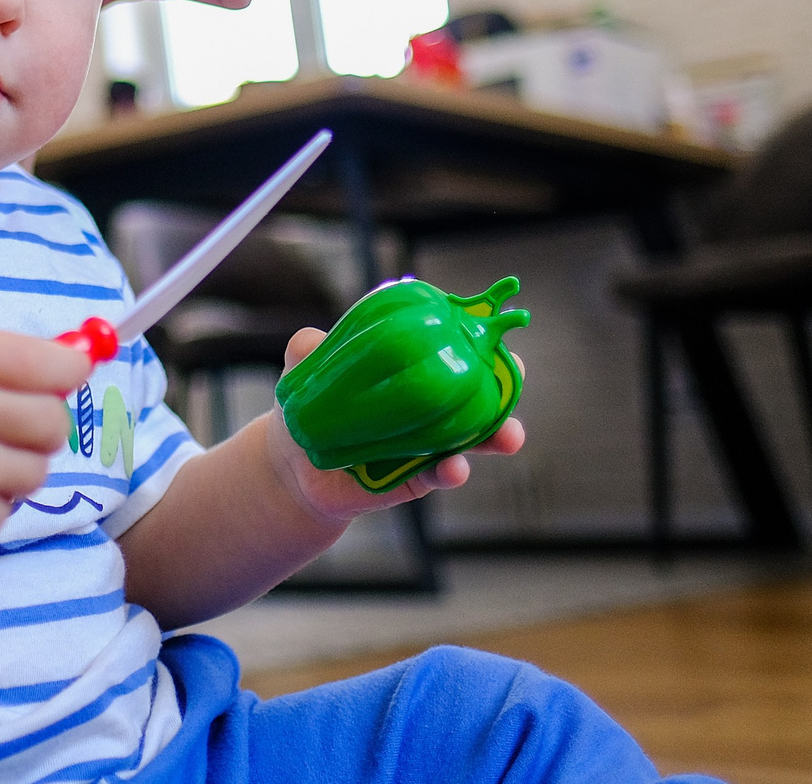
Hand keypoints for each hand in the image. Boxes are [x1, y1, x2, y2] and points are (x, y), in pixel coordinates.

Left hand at [258, 325, 526, 523]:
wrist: (292, 465)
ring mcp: (423, 445)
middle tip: (519, 377)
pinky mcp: (412, 480)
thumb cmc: (309, 407)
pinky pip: (436, 476)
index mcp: (407, 373)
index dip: (475, 340)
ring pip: (468, 440)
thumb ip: (309, 349)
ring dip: (492, 437)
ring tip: (509, 437)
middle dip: (503, 388)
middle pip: (474, 396)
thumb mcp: (304, 370)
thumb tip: (316, 340)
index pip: (448, 351)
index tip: (494, 331)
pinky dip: (449, 472)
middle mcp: (425, 408)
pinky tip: (455, 468)